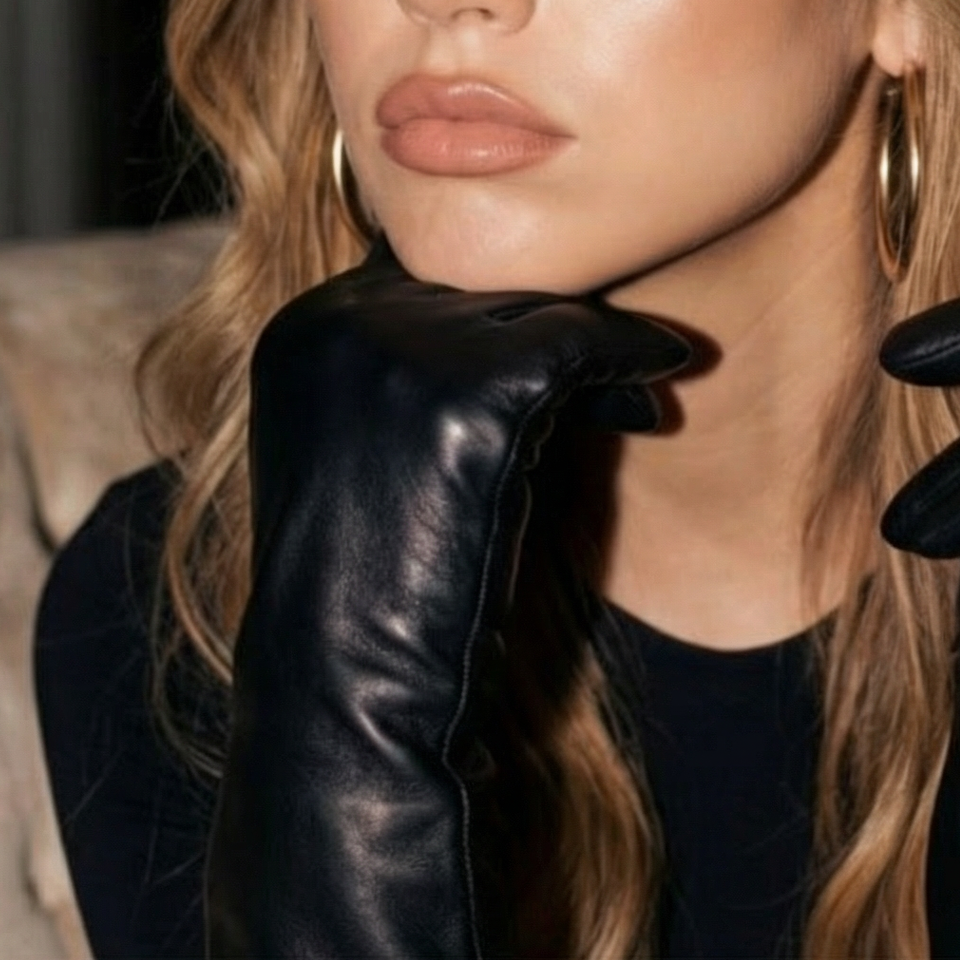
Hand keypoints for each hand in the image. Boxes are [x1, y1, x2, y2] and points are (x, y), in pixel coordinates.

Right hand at [204, 243, 690, 959]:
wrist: (350, 689)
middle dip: (557, 323)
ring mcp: (401, 350)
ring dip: (603, 346)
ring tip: (646, 384)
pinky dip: (634, 361)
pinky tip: (656, 402)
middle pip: (488, 279)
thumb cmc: (370, 581)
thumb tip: (513, 298)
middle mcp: (340, 319)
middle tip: (622, 362)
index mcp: (304, 326)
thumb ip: (408, 359)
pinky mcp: (470, 393)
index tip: (563, 346)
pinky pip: (584, 346)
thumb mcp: (364, 440)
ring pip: (543, 304)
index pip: (431, 270)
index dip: (503, 306)